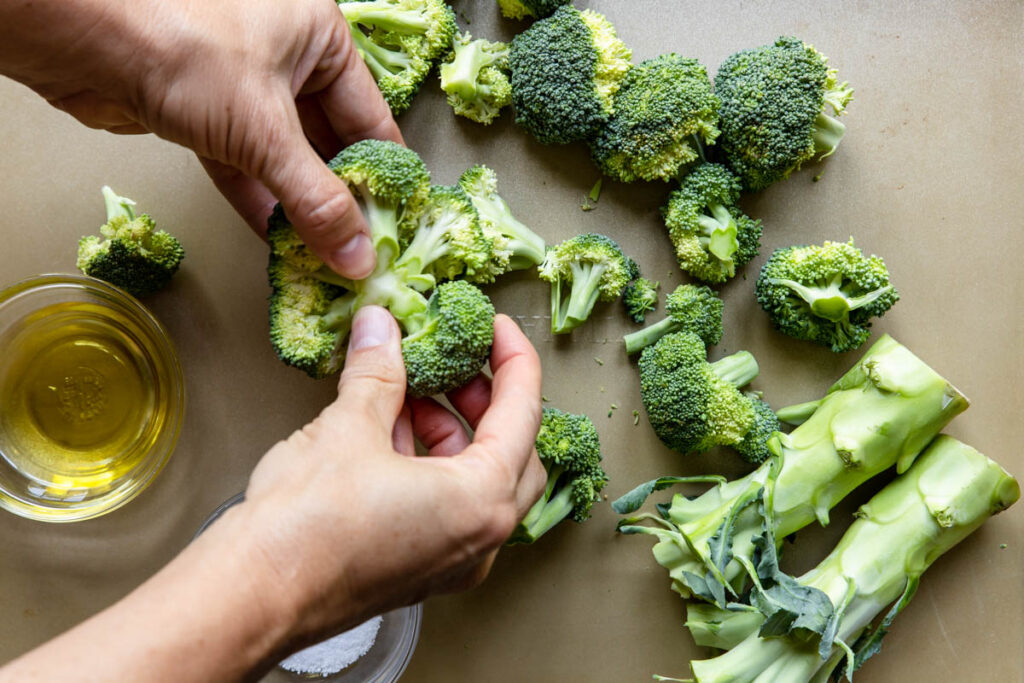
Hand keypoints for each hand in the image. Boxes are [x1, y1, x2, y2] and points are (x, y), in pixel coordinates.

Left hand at [0, 0, 396, 277]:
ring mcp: (243, 84)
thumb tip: (358, 257)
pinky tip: (278, 241)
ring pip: (284, 158)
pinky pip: (244, 163)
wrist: (81, 36)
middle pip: (328, 143)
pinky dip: (259, 201)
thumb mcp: (267, 130)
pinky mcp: (204, 112)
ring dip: (300, 209)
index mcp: (320, 36)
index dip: (383, 177)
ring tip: (323, 257)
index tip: (395, 226)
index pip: (370, 119)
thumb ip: (317, 200)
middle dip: (340, 200)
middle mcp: (287, 56)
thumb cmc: (184, 47)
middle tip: (360, 252)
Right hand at [230, 307, 546, 645]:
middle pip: (511, 453)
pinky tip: (388, 432)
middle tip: (457, 364)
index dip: (513, 361)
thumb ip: (377, 371)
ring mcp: (449, 560)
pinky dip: (428, 463)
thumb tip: (381, 329)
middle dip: (486, 402)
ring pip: (476, 481)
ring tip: (409, 393)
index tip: (497, 330)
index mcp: (481, 502)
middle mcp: (478, 539)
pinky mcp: (417, 568)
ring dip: (450, 430)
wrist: (254, 596)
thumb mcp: (349, 427)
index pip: (523, 415)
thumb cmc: (306, 529)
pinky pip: (444, 506)